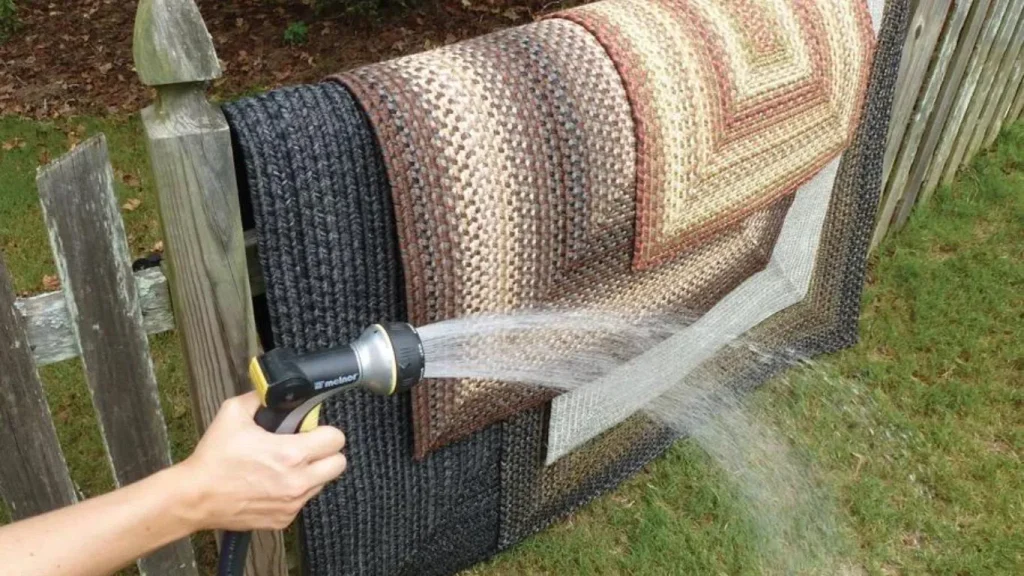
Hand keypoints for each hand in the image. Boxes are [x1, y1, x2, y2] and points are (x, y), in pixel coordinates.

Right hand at [176, 392, 346, 530]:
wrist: (195, 497)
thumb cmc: (213, 459)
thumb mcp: (233, 413)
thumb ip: (259, 398)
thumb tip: (273, 392)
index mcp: (291, 454)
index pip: (336, 439)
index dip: (326, 430)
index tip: (313, 430)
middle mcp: (297, 481)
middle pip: (338, 464)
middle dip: (326, 453)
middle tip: (307, 447)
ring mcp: (292, 503)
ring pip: (322, 484)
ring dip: (311, 473)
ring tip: (285, 465)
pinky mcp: (284, 520)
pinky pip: (303, 502)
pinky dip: (294, 492)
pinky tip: (273, 483)